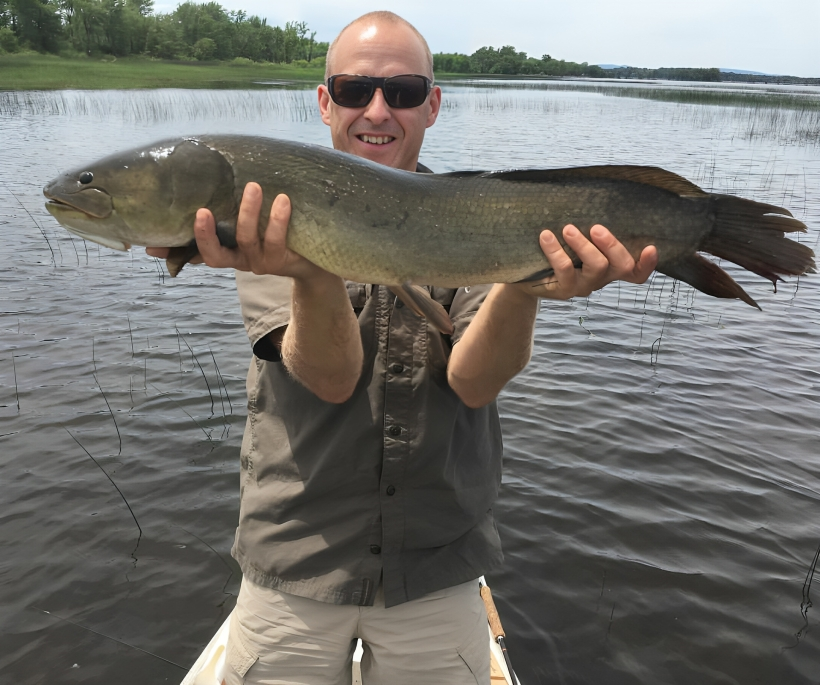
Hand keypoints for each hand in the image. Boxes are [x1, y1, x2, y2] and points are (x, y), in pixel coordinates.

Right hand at [147, 183, 327, 280]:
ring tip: (253, 186)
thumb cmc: (273, 234)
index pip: (194, 253)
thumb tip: (204, 186)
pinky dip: (278, 219)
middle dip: (205, 235)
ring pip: (247, 240)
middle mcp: (239, 259)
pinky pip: (276, 240)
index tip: (155, 246)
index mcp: (226, 251)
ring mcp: (259, 261)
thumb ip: (229, 210)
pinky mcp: (280, 260)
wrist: (311, 260)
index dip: (174, 252)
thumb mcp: (249, 225)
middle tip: (202, 210)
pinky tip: (282, 200)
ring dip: (248, 213)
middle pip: (215, 254)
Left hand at [516, 224, 657, 299]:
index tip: (651, 247)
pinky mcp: (564, 289)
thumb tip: (593, 190)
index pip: (636, 272)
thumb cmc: (556, 250)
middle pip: (622, 266)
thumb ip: (589, 226)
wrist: (526, 274)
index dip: (647, 264)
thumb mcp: (576, 238)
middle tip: (596, 227)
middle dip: (612, 244)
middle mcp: (602, 278)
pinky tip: (545, 237)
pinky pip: (565, 269)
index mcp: (610, 266)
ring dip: (584, 245)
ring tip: (568, 229)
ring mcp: (584, 285)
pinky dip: (555, 250)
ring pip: (596, 266)